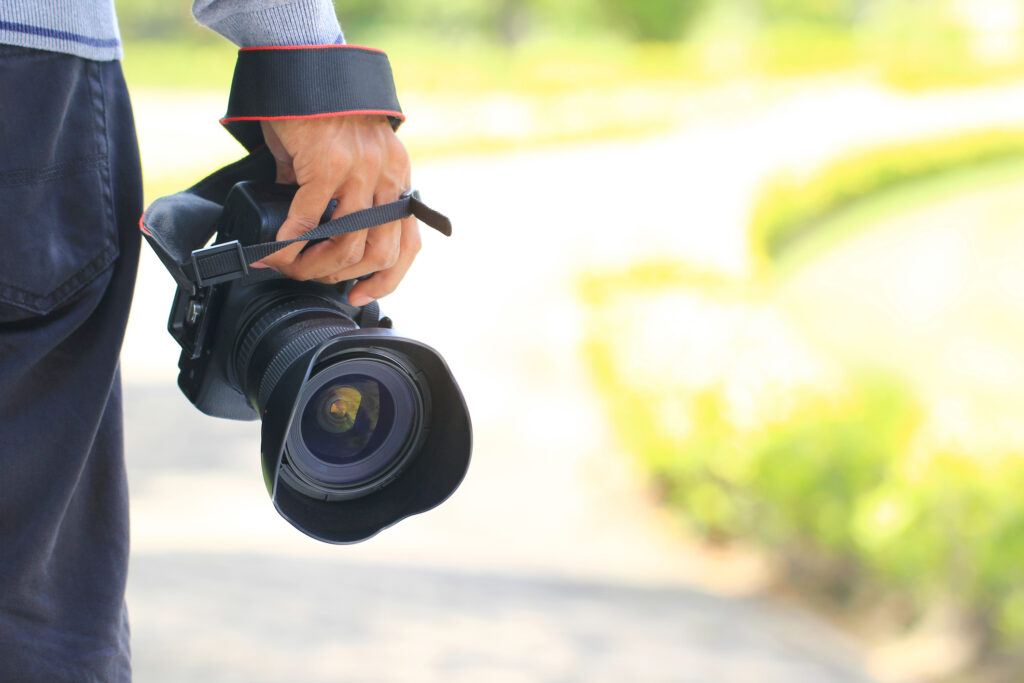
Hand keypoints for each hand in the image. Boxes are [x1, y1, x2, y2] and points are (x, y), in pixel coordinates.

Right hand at [255, 115, 420, 306]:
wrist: (307, 66)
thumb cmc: (324, 110)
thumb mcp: (347, 156)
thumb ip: (339, 191)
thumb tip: (312, 230)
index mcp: (397, 178)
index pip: (408, 242)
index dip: (388, 278)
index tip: (362, 295)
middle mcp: (387, 177)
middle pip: (380, 252)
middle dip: (345, 277)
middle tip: (316, 279)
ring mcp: (360, 171)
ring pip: (347, 243)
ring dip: (315, 265)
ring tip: (291, 266)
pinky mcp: (327, 164)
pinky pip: (309, 219)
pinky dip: (289, 242)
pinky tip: (274, 248)